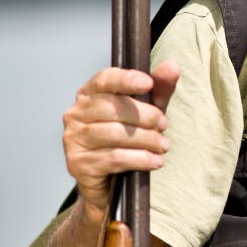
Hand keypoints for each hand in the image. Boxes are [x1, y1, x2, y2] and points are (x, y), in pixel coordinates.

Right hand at [62, 61, 180, 218]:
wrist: (109, 180)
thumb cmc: (128, 134)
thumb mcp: (147, 108)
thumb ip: (159, 88)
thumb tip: (172, 66)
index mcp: (90, 93)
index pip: (105, 79)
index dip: (127, 79)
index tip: (148, 83)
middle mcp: (75, 113)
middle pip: (113, 108)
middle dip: (146, 116)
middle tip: (164, 125)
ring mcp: (73, 139)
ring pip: (116, 134)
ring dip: (147, 139)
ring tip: (164, 145)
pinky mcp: (78, 164)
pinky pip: (115, 158)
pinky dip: (140, 159)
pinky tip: (155, 161)